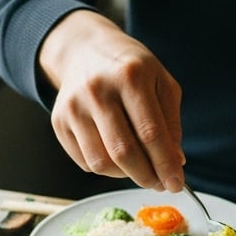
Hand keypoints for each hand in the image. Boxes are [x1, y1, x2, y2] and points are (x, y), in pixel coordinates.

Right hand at [38, 10, 184, 191]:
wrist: (86, 50)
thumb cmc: (131, 69)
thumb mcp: (161, 83)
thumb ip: (171, 123)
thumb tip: (176, 162)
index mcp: (130, 77)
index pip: (150, 132)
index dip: (165, 164)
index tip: (176, 184)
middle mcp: (97, 91)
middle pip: (123, 152)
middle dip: (146, 176)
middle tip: (160, 184)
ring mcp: (73, 107)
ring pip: (101, 163)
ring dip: (126, 175)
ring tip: (140, 167)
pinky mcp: (59, 122)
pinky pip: (86, 162)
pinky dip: (107, 168)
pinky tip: (117, 156)